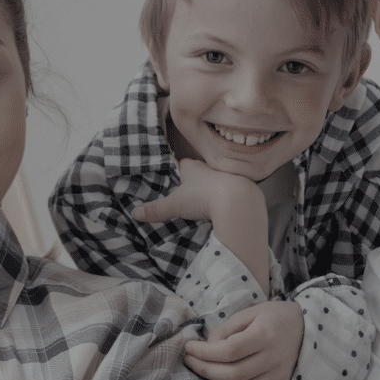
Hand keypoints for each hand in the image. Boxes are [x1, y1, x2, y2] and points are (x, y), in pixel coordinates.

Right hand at [132, 158, 246, 223]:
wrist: (238, 202)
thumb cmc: (204, 196)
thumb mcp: (175, 205)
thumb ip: (156, 209)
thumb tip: (135, 213)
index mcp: (194, 168)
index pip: (183, 165)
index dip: (179, 172)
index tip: (175, 179)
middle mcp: (211, 168)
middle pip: (201, 173)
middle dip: (196, 182)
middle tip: (189, 194)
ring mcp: (229, 177)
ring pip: (218, 181)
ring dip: (213, 190)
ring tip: (207, 203)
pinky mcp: (243, 190)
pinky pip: (233, 193)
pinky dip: (229, 199)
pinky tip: (225, 209)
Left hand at [184, 300, 302, 379]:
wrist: (307, 328)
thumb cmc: (273, 317)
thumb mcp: (249, 313)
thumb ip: (226, 329)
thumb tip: (207, 348)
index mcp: (265, 335)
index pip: (229, 351)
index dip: (204, 353)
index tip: (189, 348)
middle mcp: (274, 358)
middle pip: (233, 374)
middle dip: (206, 370)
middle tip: (191, 362)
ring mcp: (279, 375)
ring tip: (206, 374)